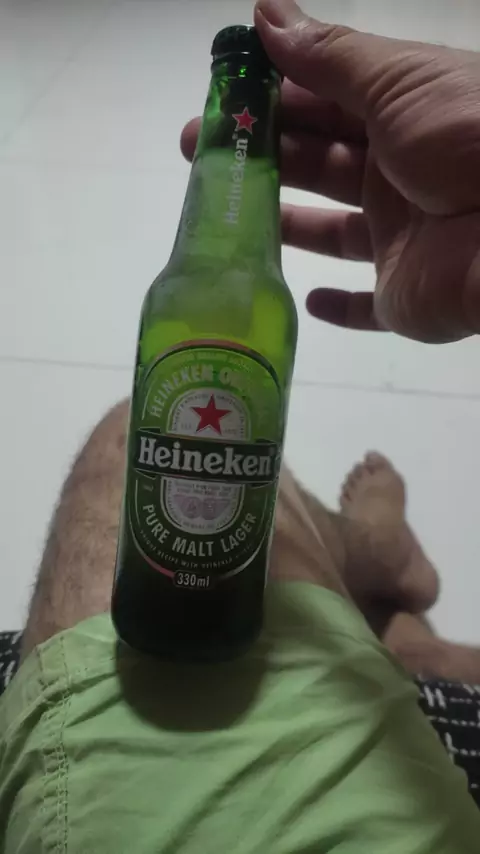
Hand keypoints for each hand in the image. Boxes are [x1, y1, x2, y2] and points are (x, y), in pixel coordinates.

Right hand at [181, 0, 479, 342]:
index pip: (324, 102)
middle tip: (197, 151)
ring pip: (332, 233)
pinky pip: (364, 308)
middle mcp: (398, 176)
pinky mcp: (402, 298)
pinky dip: (336, 307)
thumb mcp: (396, 82)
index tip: (219, 96)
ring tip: (223, 213)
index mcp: (400, 116)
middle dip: (260, 154)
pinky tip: (303, 295)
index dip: (272, 97)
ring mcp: (400, 240)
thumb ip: (329, 56)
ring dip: (283, 223)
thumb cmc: (463, 140)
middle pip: (318, 164)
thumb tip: (264, 13)